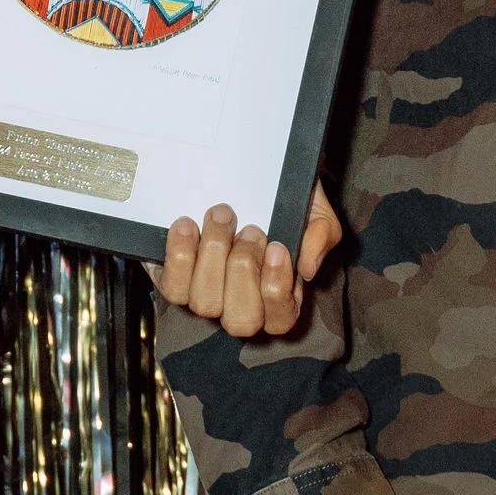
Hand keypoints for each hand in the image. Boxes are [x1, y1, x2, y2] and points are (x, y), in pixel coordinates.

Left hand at [150, 181, 340, 338]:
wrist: (252, 174)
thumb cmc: (285, 203)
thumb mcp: (316, 212)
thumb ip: (322, 235)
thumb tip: (307, 268)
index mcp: (279, 300)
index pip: (280, 319)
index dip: (276, 289)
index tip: (277, 248)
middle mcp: (241, 306)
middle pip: (240, 320)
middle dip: (244, 271)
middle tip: (251, 230)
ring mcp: (207, 297)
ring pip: (204, 303)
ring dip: (213, 256)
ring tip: (222, 216)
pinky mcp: (177, 280)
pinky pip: (173, 286)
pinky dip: (180, 256)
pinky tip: (188, 226)